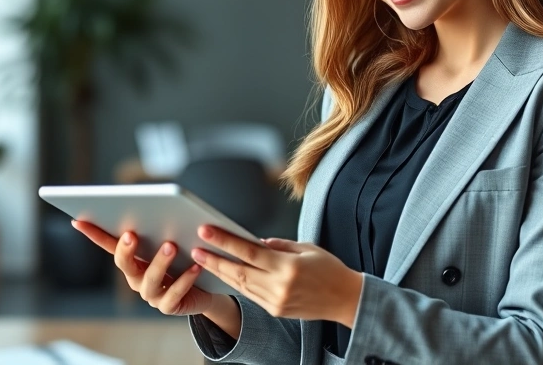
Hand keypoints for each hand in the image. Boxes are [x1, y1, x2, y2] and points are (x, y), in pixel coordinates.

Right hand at [71, 220, 218, 315]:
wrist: (205, 290)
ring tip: (171, 245)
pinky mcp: (169, 306)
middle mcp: (136, 278)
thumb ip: (161, 228)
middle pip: (125, 264)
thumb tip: (157, 205)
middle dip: (125, 249)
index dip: (93, 234)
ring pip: (151, 280)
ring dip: (160, 262)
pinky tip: (195, 266)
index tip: (78, 220)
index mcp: (132, 260)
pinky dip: (185, 279)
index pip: (108, 244)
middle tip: (131, 234)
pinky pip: (175, 294)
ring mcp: (151, 294)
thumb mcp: (172, 240)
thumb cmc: (184, 259)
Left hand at [191, 225, 363, 327]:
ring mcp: (276, 301)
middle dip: (214, 260)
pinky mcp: (276, 310)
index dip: (224, 241)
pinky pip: (250, 295)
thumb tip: (255, 242)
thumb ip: (278, 245)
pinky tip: (224, 274)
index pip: (249, 251)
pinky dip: (235, 284)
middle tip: (195, 249)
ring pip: (241, 285)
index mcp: (287, 267)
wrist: (346, 300)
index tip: (206, 231)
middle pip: (239, 271)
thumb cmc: (329, 269)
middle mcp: (279, 286)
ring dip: (221, 272)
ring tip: (204, 261)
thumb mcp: (306, 247)